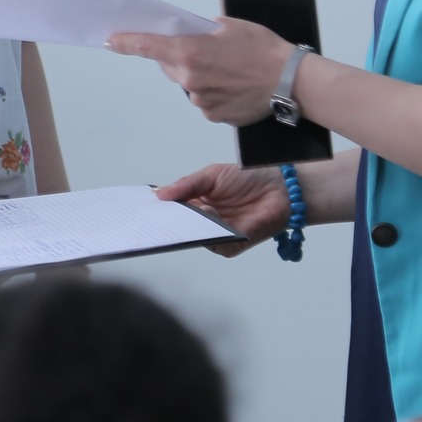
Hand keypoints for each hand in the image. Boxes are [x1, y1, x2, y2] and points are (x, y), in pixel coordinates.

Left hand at [108, 17, 293, 124]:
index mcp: (190, 52)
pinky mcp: (214, 116)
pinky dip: (214, 93)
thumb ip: (203, 30)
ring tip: (231, 70)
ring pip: (189, 85)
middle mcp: (190, 79)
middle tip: (207, 51)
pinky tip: (235, 86)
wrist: (290, 81)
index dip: (126, 43)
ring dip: (200, 77)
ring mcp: (201, 100)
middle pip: (171, 66)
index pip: (148, 47)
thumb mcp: (230, 26)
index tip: (112, 41)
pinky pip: (205, 101)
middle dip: (181, 57)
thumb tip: (193, 33)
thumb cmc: (264, 50)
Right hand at [157, 163, 287, 256]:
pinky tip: (208, 217)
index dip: (159, 211)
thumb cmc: (248, 178)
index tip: (141, 209)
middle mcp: (205, 222)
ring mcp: (217, 235)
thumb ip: (186, 185)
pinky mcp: (232, 245)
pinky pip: (214, 244)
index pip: (173, 212)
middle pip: (179, 228)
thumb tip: (159, 194)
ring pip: (194, 237)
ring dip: (188, 226)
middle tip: (150, 217)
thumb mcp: (211, 175)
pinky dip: (208, 233)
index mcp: (197, 205)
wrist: (280, 187)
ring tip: (182, 213)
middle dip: (166, 223)